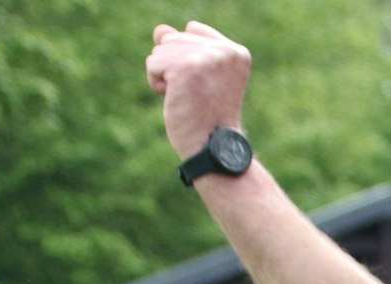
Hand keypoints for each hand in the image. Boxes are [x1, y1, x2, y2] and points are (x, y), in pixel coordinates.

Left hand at [145, 22, 250, 161]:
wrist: (213, 147)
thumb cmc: (207, 115)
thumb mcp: (199, 76)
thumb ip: (182, 47)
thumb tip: (160, 31)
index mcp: (237, 52)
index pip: (192, 29)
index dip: (187, 56)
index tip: (206, 84)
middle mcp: (226, 51)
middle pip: (173, 38)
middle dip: (173, 66)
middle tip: (196, 95)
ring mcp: (207, 58)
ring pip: (160, 50)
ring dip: (165, 76)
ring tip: (188, 98)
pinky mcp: (186, 68)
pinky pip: (153, 64)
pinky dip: (157, 84)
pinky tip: (177, 99)